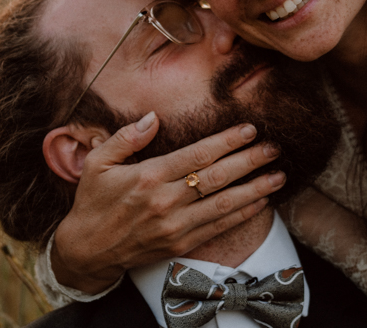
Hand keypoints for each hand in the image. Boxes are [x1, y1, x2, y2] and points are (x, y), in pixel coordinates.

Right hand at [51, 112, 285, 293]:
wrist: (88, 250)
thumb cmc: (93, 201)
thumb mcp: (97, 162)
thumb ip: (126, 138)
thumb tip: (152, 117)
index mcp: (148, 176)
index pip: (197, 155)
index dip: (226, 141)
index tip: (249, 130)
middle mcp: (165, 201)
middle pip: (217, 177)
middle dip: (249, 161)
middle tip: (274, 148)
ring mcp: (175, 225)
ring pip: (224, 205)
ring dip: (255, 189)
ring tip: (278, 176)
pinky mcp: (180, 244)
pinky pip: (218, 228)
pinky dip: (242, 214)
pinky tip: (260, 202)